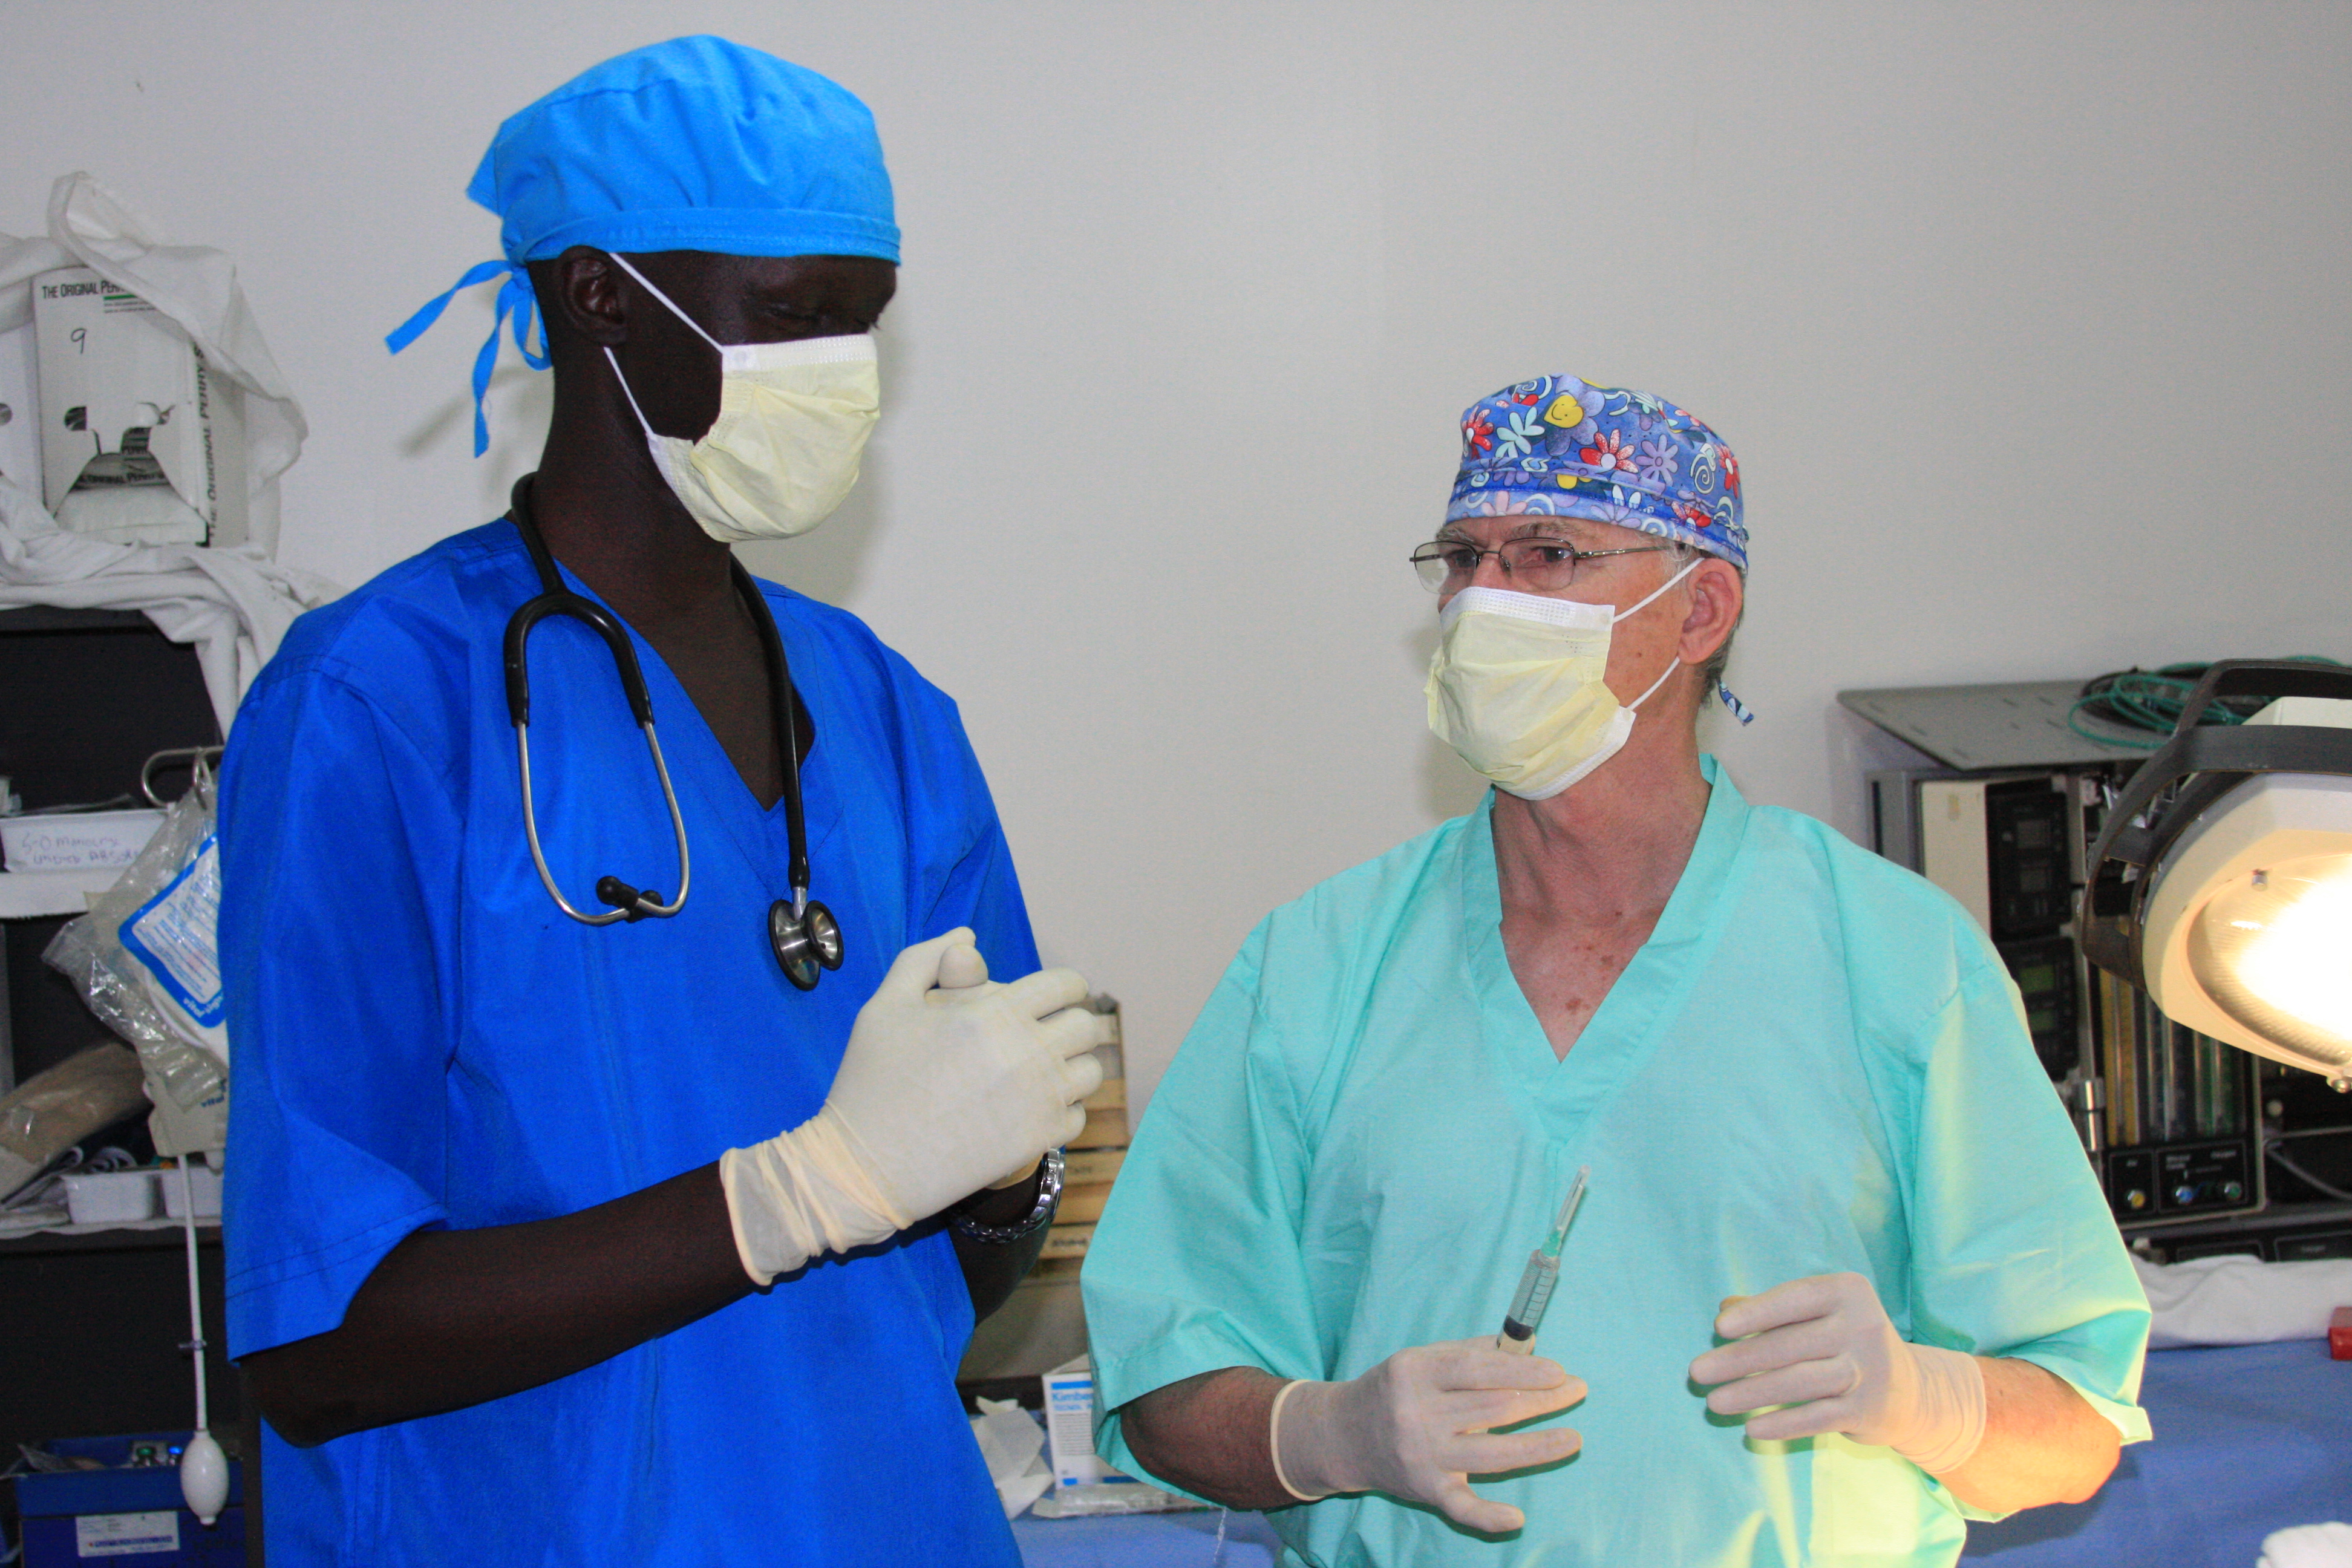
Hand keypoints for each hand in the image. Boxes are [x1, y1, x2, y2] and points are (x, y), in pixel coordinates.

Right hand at [719, 929, 1106, 1281]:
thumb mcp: (886, 1005)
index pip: (1066, 985)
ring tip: (1039, 1072)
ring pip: (1090, 1071)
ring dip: (1070, 1067)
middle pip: (1086, 1025)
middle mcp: (1026, 1053)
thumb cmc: (871, 1080)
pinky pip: (1077, 1116)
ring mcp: (1037, 1101)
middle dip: (1068, 1024)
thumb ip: (928, 958)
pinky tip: (1029, 1109)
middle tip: (1043, 1035)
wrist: (866, 1166)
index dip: (1063, 988)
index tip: (1049, 999)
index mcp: (994, 1012)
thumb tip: (968, 934)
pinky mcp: (1037, 1142)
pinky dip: (1061, 1110)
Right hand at [1273, 1337, 1585, 1533]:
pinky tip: (1517, 1518)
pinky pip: (1459, 1508)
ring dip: (1538, 1447)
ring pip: (1490, 1454)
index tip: (1558, 1370)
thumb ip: (1472, 1352)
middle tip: (1577, 1390)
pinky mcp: (1424, 1489)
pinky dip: (1488, 1516)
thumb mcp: (1422, 1359)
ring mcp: (1421, 1455)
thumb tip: (1529, 1346)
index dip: (1522, 1370)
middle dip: (1542, 1399)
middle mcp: (1416, 1413)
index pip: (1477, 1369)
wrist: (1344, 1434)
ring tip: (1574, 1438)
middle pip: (1493, 1408)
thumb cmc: (1395, 1389)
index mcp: (1415, 1371)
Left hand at [1687, 1272, 1984, 1472]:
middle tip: (1698, 1373)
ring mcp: (1869, 1369)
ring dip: (1751, 1393)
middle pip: (1789, 1344)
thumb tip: (1724, 1309)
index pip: (1794, 1299)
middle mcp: (1862, 1326)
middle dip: (1739, 1360)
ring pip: (1800, 1382)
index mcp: (1847, 1292)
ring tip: (1714, 1403)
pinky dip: (1782, 1424)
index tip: (1719, 1328)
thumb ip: (1773, 1311)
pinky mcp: (1869, 1409)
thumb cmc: (1842, 1341)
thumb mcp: (1816, 1315)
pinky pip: (1818, 1417)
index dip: (1756, 1313)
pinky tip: (1751, 1429)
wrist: (1911, 1390)